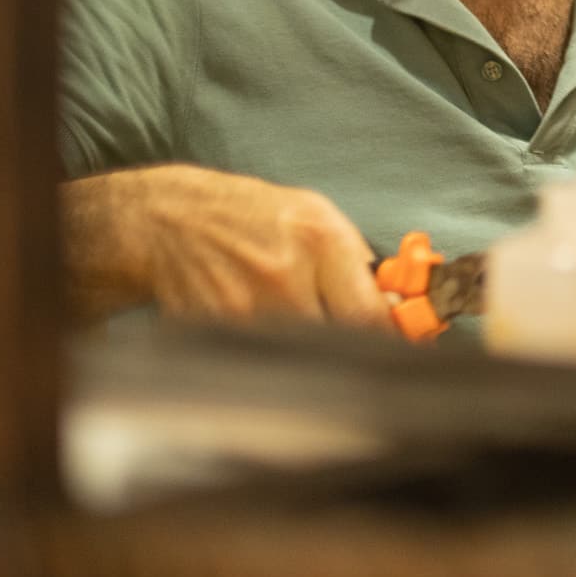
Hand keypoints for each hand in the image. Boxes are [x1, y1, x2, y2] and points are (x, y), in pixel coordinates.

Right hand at [63, 164, 392, 328]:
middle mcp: (282, 275)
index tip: (403, 353)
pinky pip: (256, 360)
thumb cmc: (255, 216)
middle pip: (333, 344)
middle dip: (348, 349)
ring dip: (307, 354)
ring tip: (300, 328)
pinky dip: (268, 357)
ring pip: (295, 358)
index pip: (367, 315)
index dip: (390, 342)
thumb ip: (359, 263)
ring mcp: (243, 308)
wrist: (172, 221)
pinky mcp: (212, 332)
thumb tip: (395, 311)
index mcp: (319, 241)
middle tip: (354, 347)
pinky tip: (263, 333)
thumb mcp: (318, 216)